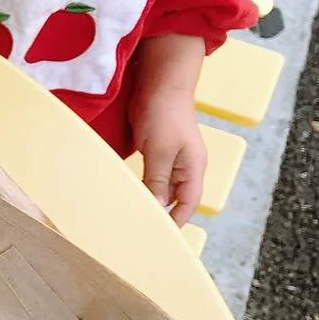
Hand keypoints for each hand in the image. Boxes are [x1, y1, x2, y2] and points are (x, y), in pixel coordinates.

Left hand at [129, 34, 207, 226]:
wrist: (159, 80)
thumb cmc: (164, 112)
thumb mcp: (160, 150)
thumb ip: (157, 180)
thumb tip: (156, 209)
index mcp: (193, 169)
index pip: (187, 205)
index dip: (176, 222)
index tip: (158, 238)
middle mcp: (184, 167)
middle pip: (173, 199)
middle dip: (159, 214)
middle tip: (137, 231)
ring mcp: (170, 158)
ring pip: (159, 188)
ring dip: (147, 199)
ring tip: (128, 216)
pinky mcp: (156, 150)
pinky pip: (150, 175)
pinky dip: (140, 185)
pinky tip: (125, 191)